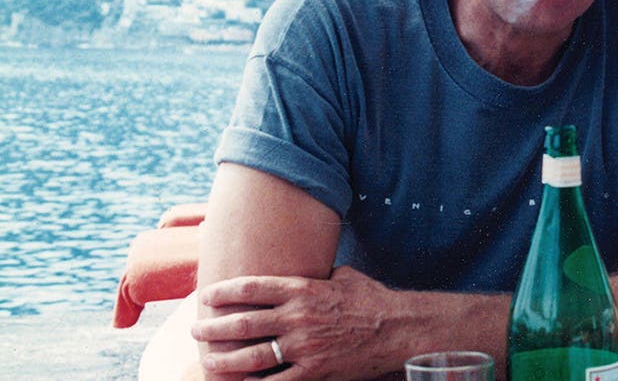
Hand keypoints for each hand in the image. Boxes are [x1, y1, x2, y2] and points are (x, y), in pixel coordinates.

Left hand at [192, 266, 400, 379]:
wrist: (400, 328)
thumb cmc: (372, 299)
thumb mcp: (344, 275)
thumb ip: (317, 274)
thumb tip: (303, 269)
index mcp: (304, 289)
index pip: (252, 288)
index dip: (223, 292)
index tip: (206, 296)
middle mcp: (299, 317)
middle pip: (244, 322)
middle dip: (214, 327)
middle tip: (196, 330)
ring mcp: (305, 347)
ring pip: (251, 356)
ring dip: (223, 358)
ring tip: (208, 358)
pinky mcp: (314, 372)